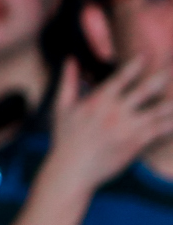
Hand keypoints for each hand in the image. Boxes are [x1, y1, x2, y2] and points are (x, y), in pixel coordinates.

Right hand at [47, 55, 172, 193]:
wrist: (73, 169)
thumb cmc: (65, 138)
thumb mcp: (62, 106)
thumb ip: (69, 81)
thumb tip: (70, 58)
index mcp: (99, 100)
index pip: (121, 77)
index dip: (135, 65)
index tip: (145, 55)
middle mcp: (116, 111)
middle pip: (145, 89)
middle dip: (161, 77)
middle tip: (171, 69)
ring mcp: (128, 127)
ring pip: (158, 110)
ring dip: (171, 102)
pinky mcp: (137, 142)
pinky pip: (160, 130)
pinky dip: (172, 123)